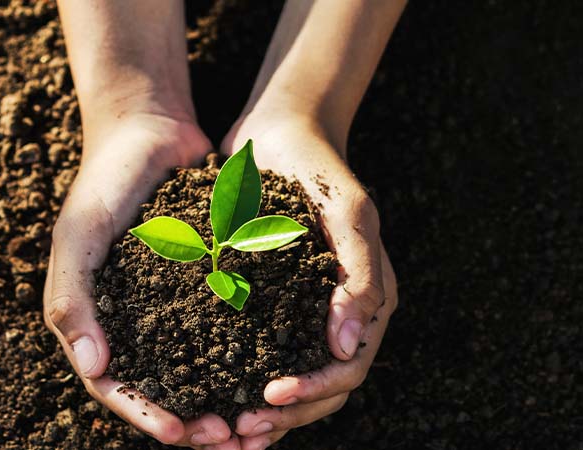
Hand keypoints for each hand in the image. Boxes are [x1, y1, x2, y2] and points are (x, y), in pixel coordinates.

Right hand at [43, 112, 240, 448]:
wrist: (148, 131)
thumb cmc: (104, 182)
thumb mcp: (78, 235)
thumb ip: (72, 299)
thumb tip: (95, 370)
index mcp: (96, 319)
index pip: (117, 386)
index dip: (146, 415)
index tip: (184, 433)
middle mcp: (134, 320)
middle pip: (161, 388)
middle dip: (193, 420)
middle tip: (232, 436)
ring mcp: (171, 305)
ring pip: (198, 367)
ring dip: (222, 398)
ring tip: (256, 418)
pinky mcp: (206, 284)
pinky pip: (224, 327)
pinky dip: (243, 353)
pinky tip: (273, 367)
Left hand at [221, 114, 397, 449]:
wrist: (279, 137)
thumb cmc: (317, 171)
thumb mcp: (346, 214)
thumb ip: (359, 276)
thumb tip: (348, 347)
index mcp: (368, 300)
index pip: (349, 368)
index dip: (314, 392)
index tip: (269, 396)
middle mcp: (339, 314)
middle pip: (323, 389)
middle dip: (285, 414)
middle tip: (239, 430)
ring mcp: (306, 311)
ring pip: (293, 379)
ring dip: (265, 412)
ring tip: (226, 430)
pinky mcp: (272, 303)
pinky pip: (262, 353)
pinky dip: (244, 380)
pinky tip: (214, 394)